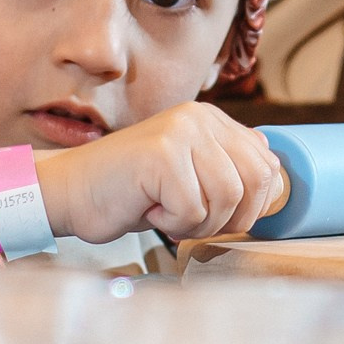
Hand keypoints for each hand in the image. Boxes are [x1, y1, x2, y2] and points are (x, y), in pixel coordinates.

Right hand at [42, 103, 284, 243]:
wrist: (69, 192)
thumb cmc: (129, 192)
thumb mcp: (189, 175)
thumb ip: (227, 167)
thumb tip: (274, 171)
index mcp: (211, 120)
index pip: (268, 167)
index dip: (253, 206)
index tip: (218, 217)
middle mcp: (199, 118)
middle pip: (257, 182)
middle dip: (231, 217)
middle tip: (194, 220)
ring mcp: (181, 133)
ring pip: (228, 198)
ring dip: (199, 222)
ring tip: (167, 211)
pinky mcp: (162, 155)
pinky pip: (194, 209)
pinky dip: (173, 224)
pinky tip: (149, 209)